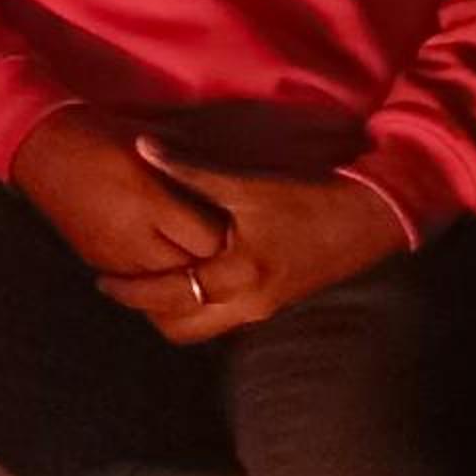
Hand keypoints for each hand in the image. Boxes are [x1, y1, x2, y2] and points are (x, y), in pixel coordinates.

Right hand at [8, 106, 226, 276]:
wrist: (38, 146)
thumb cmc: (100, 134)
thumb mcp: (152, 142)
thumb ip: (192, 171)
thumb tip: (233, 192)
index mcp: (148, 200)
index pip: (208, 241)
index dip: (227, 237)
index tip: (237, 225)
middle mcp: (130, 235)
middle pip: (190, 273)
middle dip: (210, 264)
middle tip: (226, 251)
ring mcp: (111, 253)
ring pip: (164, 290)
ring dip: (184, 280)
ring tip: (200, 263)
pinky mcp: (96, 260)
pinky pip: (138, 288)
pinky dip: (157, 282)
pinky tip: (166, 265)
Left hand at [96, 141, 407, 343]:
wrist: (375, 217)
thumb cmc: (311, 198)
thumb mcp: (248, 185)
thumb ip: (191, 170)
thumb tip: (142, 146)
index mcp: (238, 277)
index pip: (168, 297)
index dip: (130, 290)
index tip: (100, 280)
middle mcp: (250, 305)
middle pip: (181, 329)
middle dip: (147, 312)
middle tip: (119, 286)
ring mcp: (266, 309)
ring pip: (204, 328)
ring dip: (174, 311)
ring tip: (146, 281)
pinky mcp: (277, 302)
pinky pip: (225, 317)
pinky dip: (199, 306)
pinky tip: (186, 276)